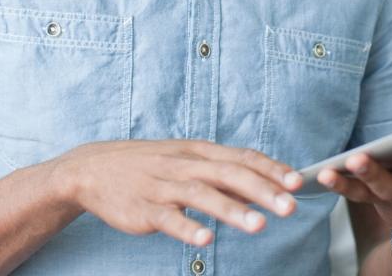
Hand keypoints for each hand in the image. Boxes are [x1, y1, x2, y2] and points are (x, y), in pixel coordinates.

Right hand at [53, 140, 301, 246]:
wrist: (93, 169)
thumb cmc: (150, 165)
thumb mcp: (186, 158)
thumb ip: (222, 171)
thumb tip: (263, 184)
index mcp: (198, 151)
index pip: (242, 157)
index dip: (271, 169)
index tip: (298, 182)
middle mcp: (184, 165)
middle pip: (229, 174)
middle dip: (262, 191)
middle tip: (290, 207)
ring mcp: (163, 186)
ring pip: (202, 195)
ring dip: (232, 210)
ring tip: (259, 226)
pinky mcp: (144, 209)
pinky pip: (168, 219)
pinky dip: (187, 228)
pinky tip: (205, 240)